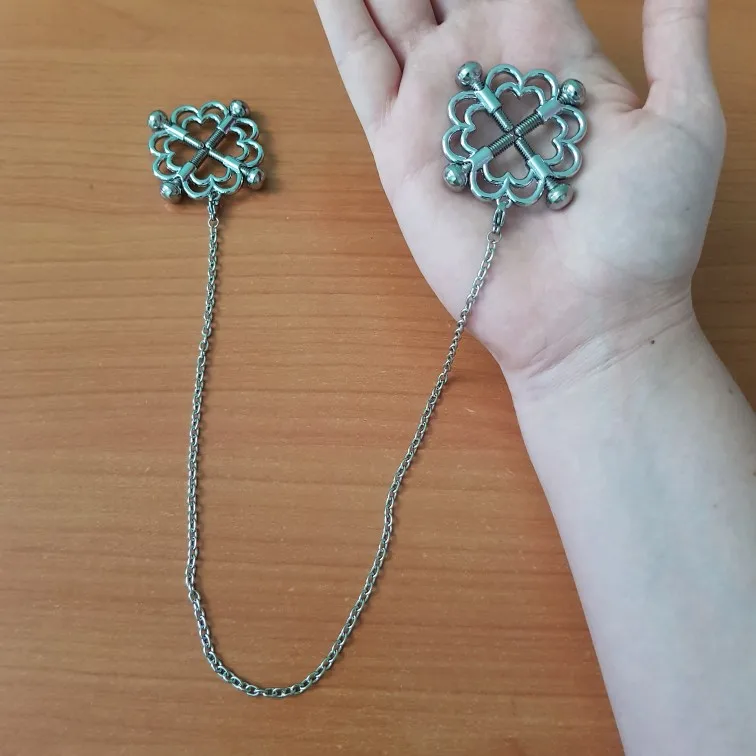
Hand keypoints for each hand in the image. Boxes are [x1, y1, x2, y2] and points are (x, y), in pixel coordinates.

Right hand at [315, 0, 725, 388]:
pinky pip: (361, 68)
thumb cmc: (644, 232)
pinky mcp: (399, 149)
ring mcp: (439, 109)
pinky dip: (340, 19)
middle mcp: (489, 74)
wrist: (588, 319)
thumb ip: (677, 33)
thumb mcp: (683, 118)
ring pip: (395, 13)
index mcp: (554, 54)